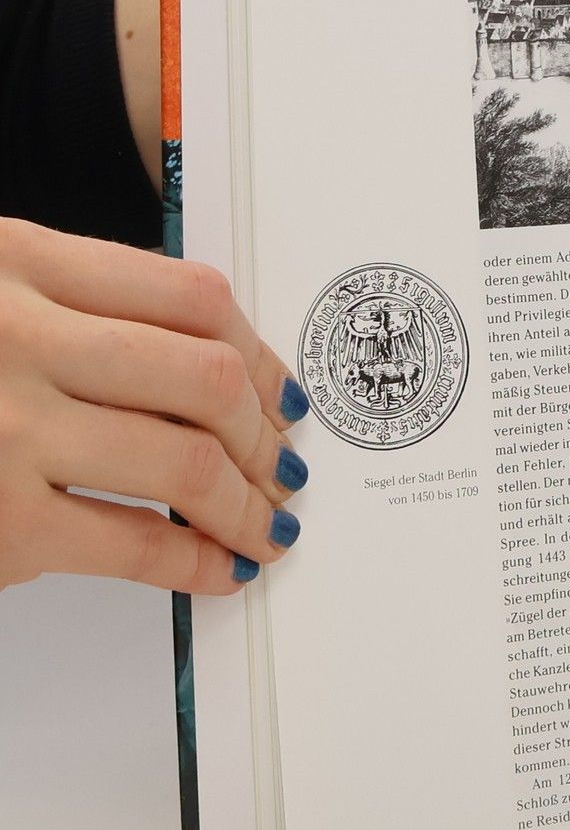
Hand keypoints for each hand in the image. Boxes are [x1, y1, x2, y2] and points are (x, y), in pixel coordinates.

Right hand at [0, 220, 308, 593]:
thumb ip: (70, 306)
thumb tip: (212, 371)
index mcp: (13, 260)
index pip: (189, 295)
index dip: (259, 352)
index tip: (281, 391)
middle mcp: (15, 334)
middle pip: (206, 377)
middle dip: (265, 434)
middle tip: (281, 467)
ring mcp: (6, 429)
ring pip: (188, 460)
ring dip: (248, 503)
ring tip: (263, 524)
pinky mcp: (1, 522)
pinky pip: (136, 544)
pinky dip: (196, 562)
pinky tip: (216, 570)